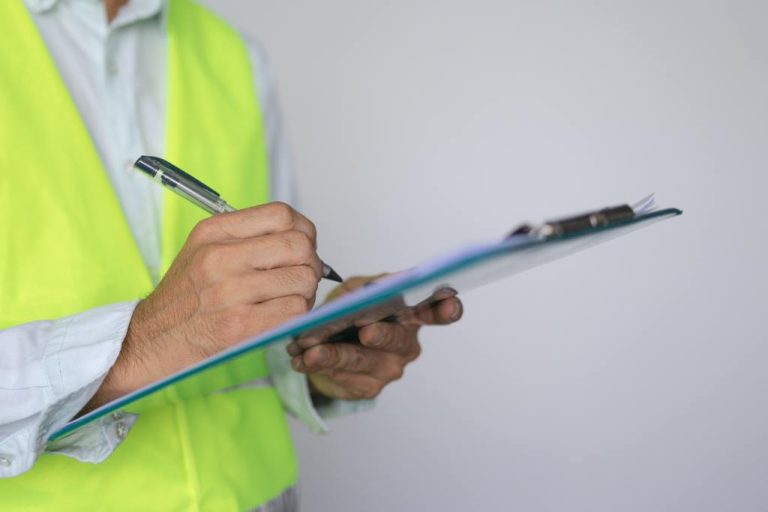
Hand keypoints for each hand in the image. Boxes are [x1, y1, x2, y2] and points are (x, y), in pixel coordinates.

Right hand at [87, 202, 321, 408]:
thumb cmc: (187, 297)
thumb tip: (303, 237)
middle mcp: (220, 257)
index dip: (302, 230)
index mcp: (213, 232)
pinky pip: (295, 310)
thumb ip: (248, 237)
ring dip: (305, 291)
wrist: (153, 340)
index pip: (281, 214)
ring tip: (288, 298)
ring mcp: (230, 292)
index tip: (302, 245)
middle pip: (299, 245)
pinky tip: (281, 315)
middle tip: (300, 276)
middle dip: (310, 262)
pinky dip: (297, 314)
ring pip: (303, 279)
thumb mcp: (204, 249)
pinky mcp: (240, 325)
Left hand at [288, 276, 463, 400]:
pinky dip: (318, 365)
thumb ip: (363, 289)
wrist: (330, 345)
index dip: (447, 307)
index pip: (437, 311)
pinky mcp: (368, 388)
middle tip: (366, 331)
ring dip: (333, 354)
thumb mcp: (356, 291)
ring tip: (310, 350)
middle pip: (396, 338)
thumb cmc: (352, 312)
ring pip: (361, 360)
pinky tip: (302, 360)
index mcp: (411, 314)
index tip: (448, 301)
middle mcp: (406, 343)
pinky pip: (342, 376)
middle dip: (380, 334)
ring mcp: (389, 368)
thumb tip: (366, 293)